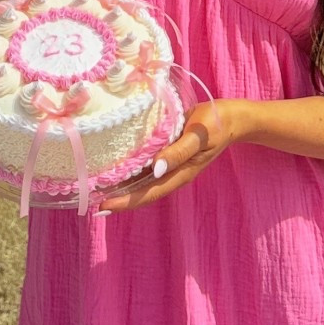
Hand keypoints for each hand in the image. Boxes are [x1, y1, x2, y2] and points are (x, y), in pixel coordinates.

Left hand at [96, 97, 246, 211]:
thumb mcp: (199, 135)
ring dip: (123, 188)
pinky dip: (132, 173)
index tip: (103, 205)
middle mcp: (173, 174)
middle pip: (143, 193)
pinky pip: (148, 169)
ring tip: (98, 189)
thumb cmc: (215, 124)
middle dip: (119, 199)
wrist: (231, 119)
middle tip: (92, 201)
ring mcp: (171, 166)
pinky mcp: (169, 155)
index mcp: (180, 173)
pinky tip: (117, 170)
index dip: (126, 201)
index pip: (149, 193)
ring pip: (144, 183)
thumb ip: (178, 152)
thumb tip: (156, 169)